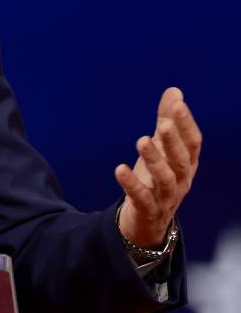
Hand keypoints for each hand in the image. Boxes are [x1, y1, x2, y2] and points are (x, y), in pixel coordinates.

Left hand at [115, 87, 201, 246]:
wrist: (148, 221)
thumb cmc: (157, 178)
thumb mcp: (163, 149)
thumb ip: (167, 120)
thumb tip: (175, 91)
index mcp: (187, 163)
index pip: (193, 143)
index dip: (187, 124)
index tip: (178, 105)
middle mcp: (181, 180)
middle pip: (181, 160)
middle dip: (173, 142)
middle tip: (162, 124)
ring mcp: (166, 197)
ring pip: (165, 179)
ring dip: (154, 160)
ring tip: (141, 141)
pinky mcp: (148, 210)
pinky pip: (142, 198)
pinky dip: (132, 185)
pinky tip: (119, 169)